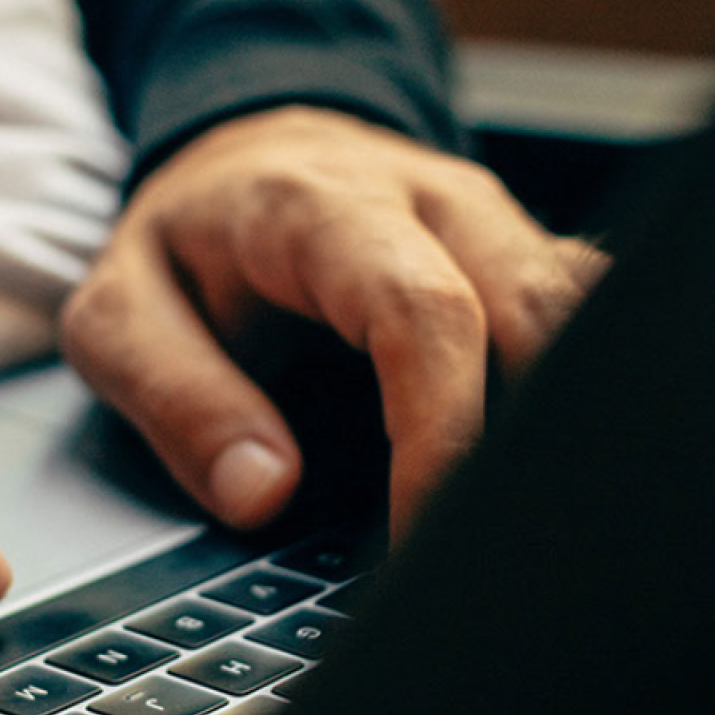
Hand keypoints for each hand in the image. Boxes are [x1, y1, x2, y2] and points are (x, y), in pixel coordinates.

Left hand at [62, 106, 605, 534]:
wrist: (243, 157)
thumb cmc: (187, 244)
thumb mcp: (119, 313)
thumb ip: (177, 397)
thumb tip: (261, 491)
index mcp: (324, 207)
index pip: (424, 313)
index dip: (441, 432)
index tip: (423, 535)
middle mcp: (432, 200)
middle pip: (539, 310)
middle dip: (529, 442)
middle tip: (493, 557)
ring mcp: (495, 223)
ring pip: (589, 311)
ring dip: (573, 420)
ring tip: (532, 527)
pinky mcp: (528, 254)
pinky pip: (594, 315)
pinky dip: (587, 395)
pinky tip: (556, 476)